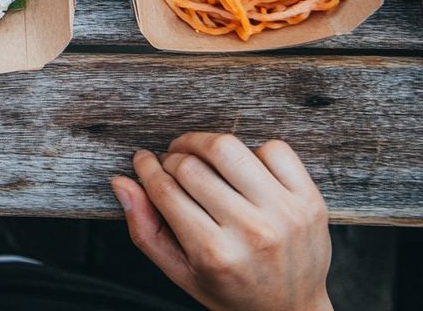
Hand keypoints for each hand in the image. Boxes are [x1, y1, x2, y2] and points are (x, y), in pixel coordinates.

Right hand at [111, 133, 331, 310]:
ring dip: (203, 143)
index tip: (143, 161)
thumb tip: (122, 182)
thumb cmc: (230, 289)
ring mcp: (285, 213)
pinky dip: (253, 150)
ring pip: (229, 148)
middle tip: (170, 164)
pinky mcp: (310, 200)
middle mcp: (251, 231)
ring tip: (198, 154)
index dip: (146, 167)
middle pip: (191, 166)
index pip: (165, 189)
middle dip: (171, 157)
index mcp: (214, 253)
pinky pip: (274, 149)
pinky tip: (243, 168)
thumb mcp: (180, 271)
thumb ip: (145, 228)